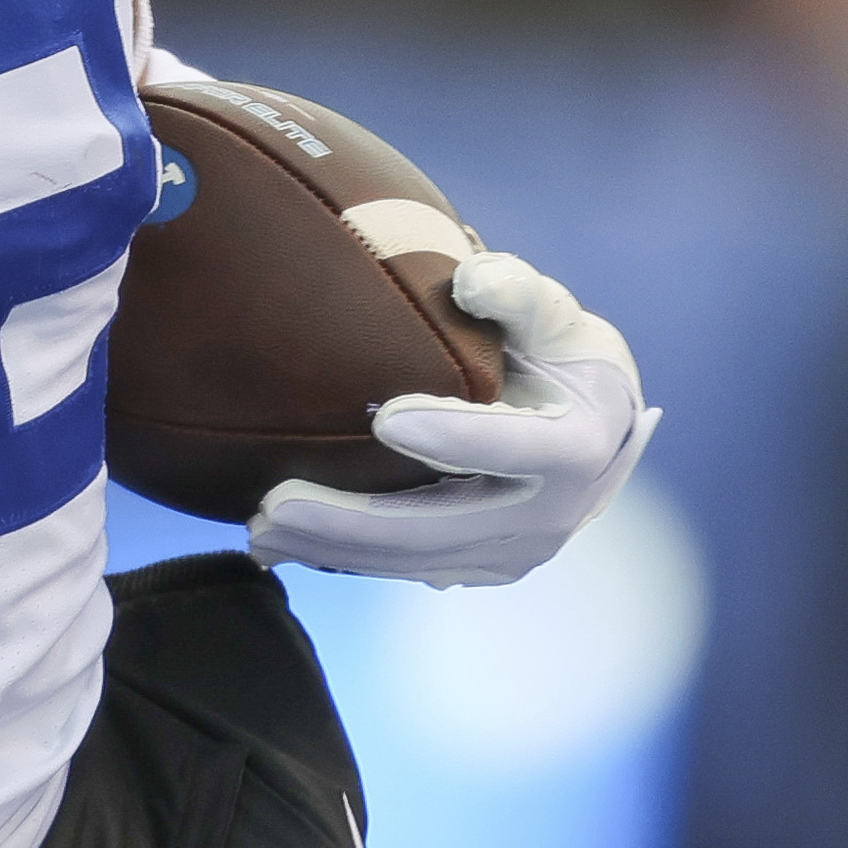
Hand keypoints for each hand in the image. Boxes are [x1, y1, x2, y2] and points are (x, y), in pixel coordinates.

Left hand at [244, 253, 655, 588]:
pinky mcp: (475, 567)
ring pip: (413, 560)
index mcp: (578, 446)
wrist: (589, 428)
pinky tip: (276, 546)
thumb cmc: (559, 354)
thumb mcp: (553, 315)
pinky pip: (403, 568)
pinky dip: (340, 559)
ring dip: (333, 550)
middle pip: (444, 527)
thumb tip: (472, 279)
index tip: (385, 418)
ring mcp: (512, 552)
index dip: (457, 437)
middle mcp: (550, 515)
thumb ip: (519, 293)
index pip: (518, 448)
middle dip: (355, 523)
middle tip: (275, 504)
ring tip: (258, 529)